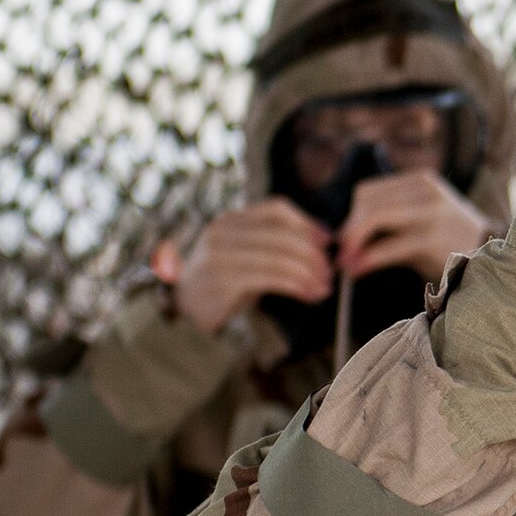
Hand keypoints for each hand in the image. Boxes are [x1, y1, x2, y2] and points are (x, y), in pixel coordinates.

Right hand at [170, 198, 332, 334]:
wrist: (186, 307)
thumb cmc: (225, 280)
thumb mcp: (247, 254)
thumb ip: (274, 244)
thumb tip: (322, 242)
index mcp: (231, 219)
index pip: (276, 209)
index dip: (307, 222)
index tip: (327, 241)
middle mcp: (223, 231)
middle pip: (282, 234)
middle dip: (312, 254)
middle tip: (329, 272)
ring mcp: (220, 254)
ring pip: (279, 257)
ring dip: (308, 273)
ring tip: (324, 288)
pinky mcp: (222, 279)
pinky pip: (270, 278)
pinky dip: (296, 286)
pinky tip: (309, 295)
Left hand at [336, 170, 492, 280]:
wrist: (494, 257)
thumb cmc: (450, 241)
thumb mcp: (424, 218)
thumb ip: (391, 218)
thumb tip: (345, 236)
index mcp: (421, 181)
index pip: (369, 191)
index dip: (351, 215)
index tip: (345, 239)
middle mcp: (427, 191)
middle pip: (368, 203)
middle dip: (349, 229)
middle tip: (339, 252)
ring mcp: (432, 214)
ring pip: (375, 218)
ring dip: (354, 242)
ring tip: (345, 263)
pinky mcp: (433, 240)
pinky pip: (389, 247)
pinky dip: (369, 259)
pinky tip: (359, 269)